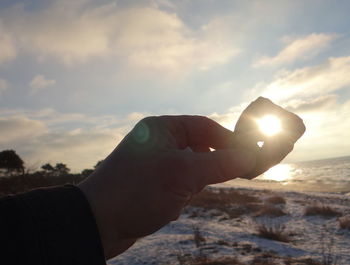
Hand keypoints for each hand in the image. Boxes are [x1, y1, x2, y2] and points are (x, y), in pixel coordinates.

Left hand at [77, 115, 255, 258]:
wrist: (97, 223)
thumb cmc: (138, 190)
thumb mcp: (184, 174)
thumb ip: (220, 163)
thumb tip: (252, 156)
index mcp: (162, 128)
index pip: (205, 127)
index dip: (228, 140)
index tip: (248, 156)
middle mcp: (158, 142)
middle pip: (200, 148)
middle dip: (208, 168)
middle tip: (214, 182)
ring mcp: (154, 164)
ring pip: (192, 170)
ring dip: (193, 186)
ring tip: (178, 196)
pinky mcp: (151, 185)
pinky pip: (179, 186)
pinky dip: (181, 196)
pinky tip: (168, 206)